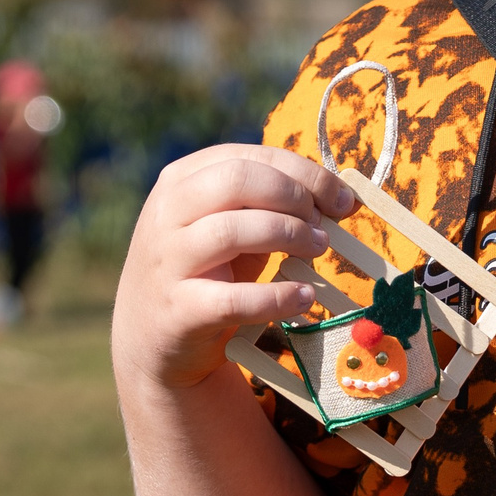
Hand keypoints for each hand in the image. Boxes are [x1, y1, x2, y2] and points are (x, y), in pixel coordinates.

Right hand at [113, 145, 354, 393]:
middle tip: (323, 224)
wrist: (153, 337)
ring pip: (231, 230)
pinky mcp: (178, 310)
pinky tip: (304, 297)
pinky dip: (277, 297)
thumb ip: (271, 201)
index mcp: (183, 180)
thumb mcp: (232, 223)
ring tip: (317, 249)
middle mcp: (166, 214)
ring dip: (288, 235)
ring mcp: (166, 262)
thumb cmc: (207, 268)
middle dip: (294, 197)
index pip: (252, 158)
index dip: (305, 173)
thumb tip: (342, 195)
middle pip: (238, 181)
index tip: (342, 199)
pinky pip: (234, 299)